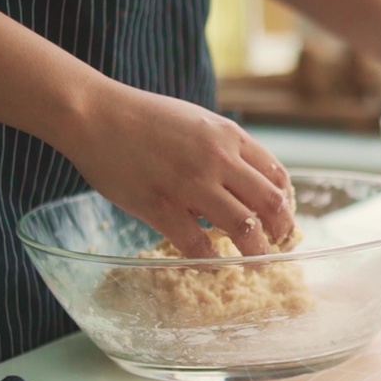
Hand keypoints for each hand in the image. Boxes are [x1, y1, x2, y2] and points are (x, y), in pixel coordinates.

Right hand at [60, 82, 294, 257]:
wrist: (95, 114)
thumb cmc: (143, 117)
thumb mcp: (197, 120)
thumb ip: (223, 147)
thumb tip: (243, 181)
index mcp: (229, 135)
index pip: (276, 175)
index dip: (285, 202)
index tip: (281, 218)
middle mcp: (218, 159)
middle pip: (270, 204)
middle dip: (281, 231)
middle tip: (278, 246)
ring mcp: (191, 185)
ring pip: (243, 229)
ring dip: (256, 253)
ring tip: (256, 264)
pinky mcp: (162, 207)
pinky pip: (198, 246)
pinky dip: (210, 262)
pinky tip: (211, 266)